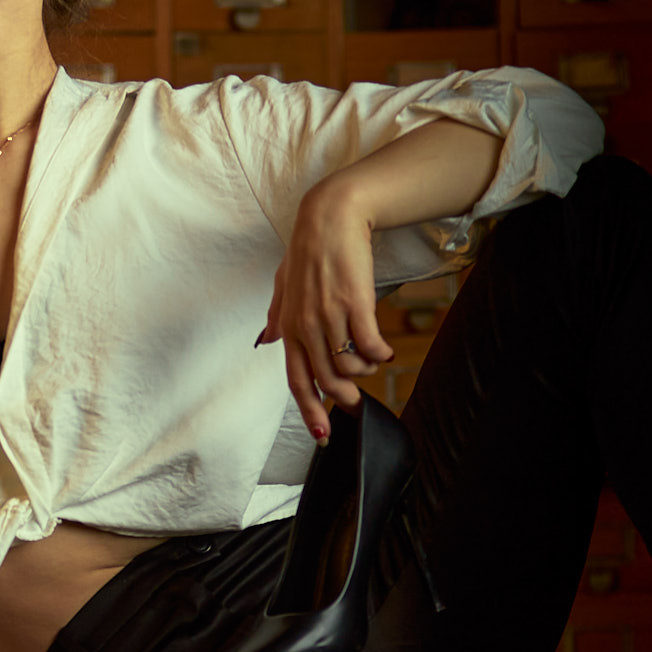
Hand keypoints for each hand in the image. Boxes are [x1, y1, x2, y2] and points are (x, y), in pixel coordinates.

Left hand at [258, 175, 394, 440]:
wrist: (330, 218)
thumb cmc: (308, 249)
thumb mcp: (283, 284)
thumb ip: (277, 315)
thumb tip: (266, 339)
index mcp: (288, 327)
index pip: (297, 380)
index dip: (310, 411)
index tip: (323, 434)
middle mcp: (306, 326)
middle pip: (327, 380)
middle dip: (346, 398)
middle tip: (358, 402)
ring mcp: (330, 316)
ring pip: (351, 366)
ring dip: (365, 372)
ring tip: (371, 362)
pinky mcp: (355, 303)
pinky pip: (370, 345)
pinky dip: (380, 354)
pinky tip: (385, 350)